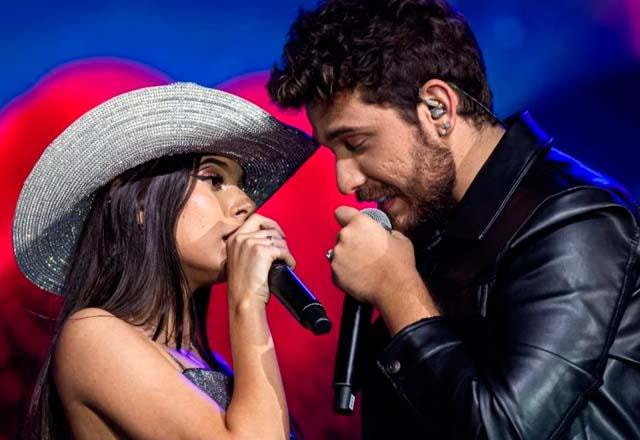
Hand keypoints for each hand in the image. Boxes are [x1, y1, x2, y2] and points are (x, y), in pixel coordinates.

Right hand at [226, 214, 294, 306]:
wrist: (243, 300)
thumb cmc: (243, 287)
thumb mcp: (240, 260)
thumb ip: (249, 247)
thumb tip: (269, 240)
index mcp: (234, 239)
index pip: (255, 219)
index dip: (270, 224)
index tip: (278, 233)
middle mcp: (241, 238)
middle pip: (270, 230)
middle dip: (281, 241)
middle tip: (284, 252)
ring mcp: (250, 243)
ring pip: (278, 240)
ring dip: (285, 252)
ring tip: (285, 262)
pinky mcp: (262, 252)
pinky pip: (283, 251)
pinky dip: (289, 259)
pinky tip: (289, 266)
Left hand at [330, 206, 439, 332]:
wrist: (394, 289)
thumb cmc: (398, 264)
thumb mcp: (399, 238)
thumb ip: (384, 231)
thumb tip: (382, 233)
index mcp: (360, 223)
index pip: (341, 212)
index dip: (346, 217)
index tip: (348, 221)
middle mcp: (345, 236)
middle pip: (342, 234)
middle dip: (351, 241)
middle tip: (365, 251)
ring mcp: (337, 255)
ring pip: (339, 252)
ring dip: (347, 256)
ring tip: (363, 265)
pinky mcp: (334, 272)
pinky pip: (337, 268)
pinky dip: (345, 271)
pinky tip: (359, 275)